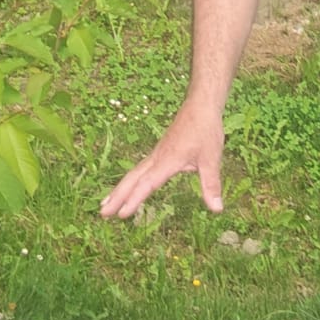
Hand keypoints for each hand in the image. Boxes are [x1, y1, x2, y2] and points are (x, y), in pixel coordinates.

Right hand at [100, 100, 224, 219]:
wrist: (200, 105)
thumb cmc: (206, 130)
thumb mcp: (211, 158)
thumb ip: (211, 184)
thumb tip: (216, 209)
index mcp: (168, 160)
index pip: (148, 183)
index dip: (135, 199)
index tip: (122, 214)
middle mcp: (158, 158)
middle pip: (133, 179)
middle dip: (117, 196)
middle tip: (102, 213)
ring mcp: (157, 154)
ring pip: (134, 173)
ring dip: (120, 189)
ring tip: (105, 204)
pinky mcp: (160, 151)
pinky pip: (140, 168)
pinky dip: (130, 180)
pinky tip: (128, 186)